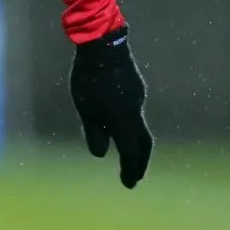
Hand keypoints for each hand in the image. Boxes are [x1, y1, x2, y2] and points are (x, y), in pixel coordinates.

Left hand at [69, 28, 151, 187]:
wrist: (104, 46)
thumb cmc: (90, 79)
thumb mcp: (86, 109)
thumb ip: (94, 132)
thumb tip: (101, 154)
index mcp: (123, 119)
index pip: (130, 151)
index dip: (129, 169)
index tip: (129, 184)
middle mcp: (135, 111)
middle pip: (143, 142)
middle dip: (139, 162)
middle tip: (135, 176)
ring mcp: (138, 98)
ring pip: (139, 127)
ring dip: (135, 144)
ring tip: (128, 157)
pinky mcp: (135, 88)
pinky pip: (135, 113)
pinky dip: (130, 127)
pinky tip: (120, 127)